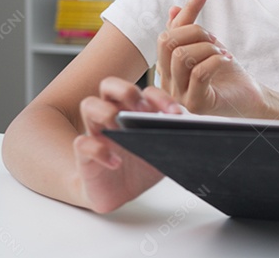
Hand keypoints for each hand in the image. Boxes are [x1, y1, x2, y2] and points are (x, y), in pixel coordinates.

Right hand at [74, 77, 181, 212]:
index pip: (144, 91)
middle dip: (126, 90)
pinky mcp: (84, 155)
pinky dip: (99, 150)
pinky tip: (116, 162)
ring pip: (89, 104)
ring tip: (123, 129)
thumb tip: (196, 130)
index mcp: (135, 110)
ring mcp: (96, 132)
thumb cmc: (140, 166)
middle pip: (110, 84)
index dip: (159, 97)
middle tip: (142, 110)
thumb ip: (175, 138)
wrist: (119, 194)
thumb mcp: (164, 152)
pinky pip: (82, 143)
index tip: (174, 114)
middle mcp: (114, 114)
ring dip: (107, 112)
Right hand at [156, 0, 265, 115]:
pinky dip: (216, 60)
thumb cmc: (226, 72)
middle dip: (196, 32)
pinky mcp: (195, 104)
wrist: (248, 96)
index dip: (185, 11)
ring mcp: (179, 95)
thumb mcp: (206, 43)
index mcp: (166, 66)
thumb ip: (188, 25)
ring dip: (208, 48)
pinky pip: (199, 73)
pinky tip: (226, 60)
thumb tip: (174, 8)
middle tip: (214, 40)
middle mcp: (167, 82)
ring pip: (181, 56)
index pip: (165, 34)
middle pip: (167, 43)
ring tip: (221, 53)